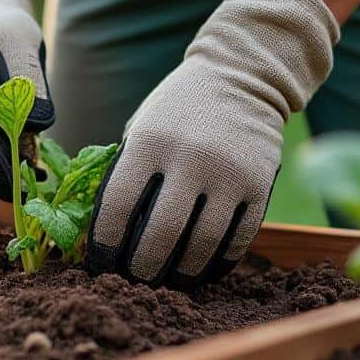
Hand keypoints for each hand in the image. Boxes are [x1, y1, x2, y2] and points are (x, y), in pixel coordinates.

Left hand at [87, 0, 338, 288]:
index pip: (119, 205)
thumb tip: (104, 233)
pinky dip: (218, 263)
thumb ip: (127, 172)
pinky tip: (203, 270)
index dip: (105, 243)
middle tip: (135, 282)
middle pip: (161, 234)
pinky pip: (238, 239)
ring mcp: (229, 172)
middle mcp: (190, 157)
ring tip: (167, 282)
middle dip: (142, 268)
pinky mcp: (260, 184)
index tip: (99, 263)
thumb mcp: (142, 127)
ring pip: (202, 244)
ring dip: (181, 273)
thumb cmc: (178, 109)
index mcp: (149, 141)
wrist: (241, 76)